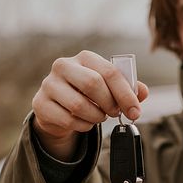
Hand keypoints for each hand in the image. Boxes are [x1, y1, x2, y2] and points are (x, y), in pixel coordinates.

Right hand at [31, 50, 149, 159]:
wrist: (58, 107)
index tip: (135, 111)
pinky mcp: (40, 103)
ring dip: (96, 117)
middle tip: (116, 114)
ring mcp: (49, 84)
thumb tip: (143, 92)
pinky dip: (83, 126)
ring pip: (79, 105)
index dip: (125, 94)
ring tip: (99, 117)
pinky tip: (85, 122)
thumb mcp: (108, 89)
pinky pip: (68, 120)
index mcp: (84, 57)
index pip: (109, 72)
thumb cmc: (87, 94)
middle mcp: (63, 65)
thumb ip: (127, 89)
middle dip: (110, 103)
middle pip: (93, 84)